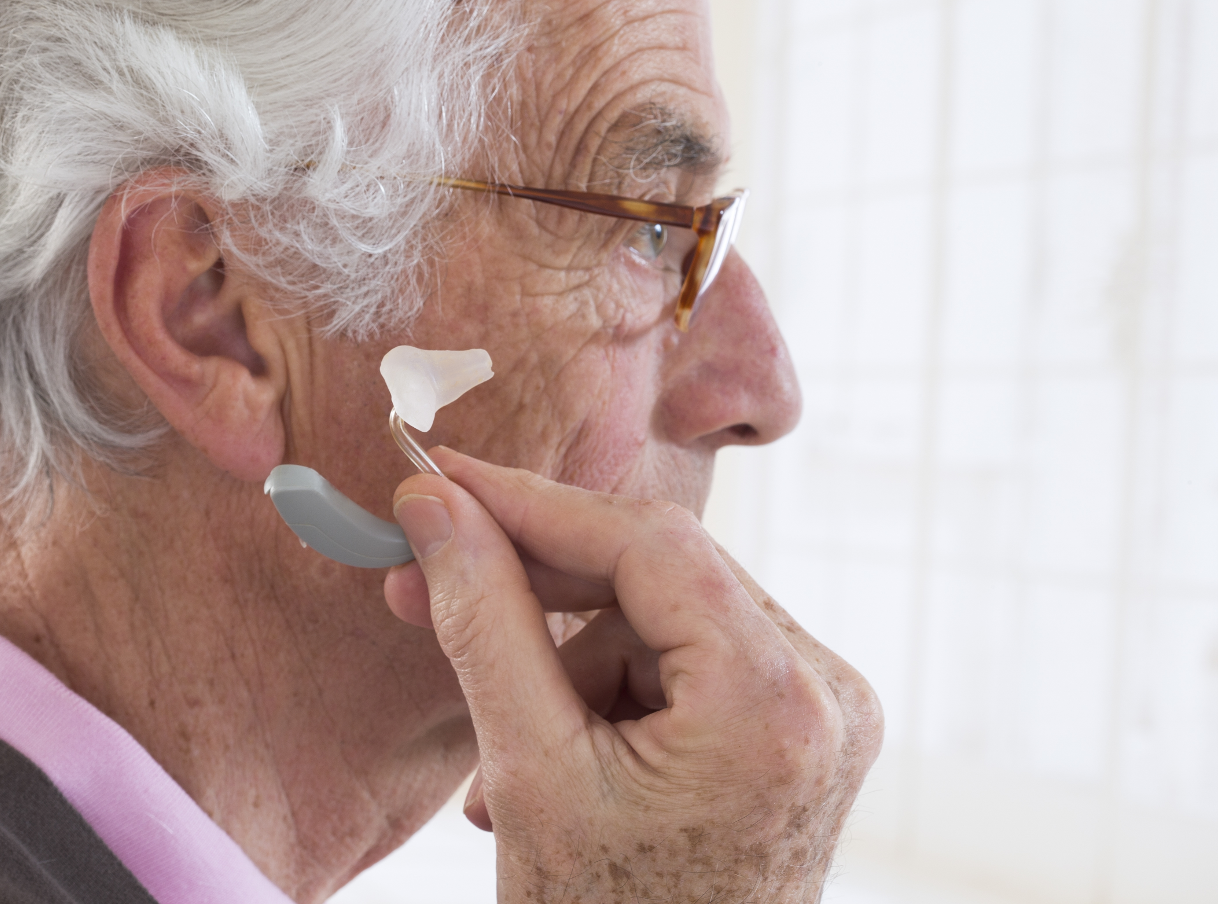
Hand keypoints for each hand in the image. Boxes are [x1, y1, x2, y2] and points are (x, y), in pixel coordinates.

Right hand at [387, 449, 881, 902]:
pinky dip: (609, 695)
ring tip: (505, 767)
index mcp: (775, 704)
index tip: (442, 480)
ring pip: (662, 619)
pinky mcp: (800, 730)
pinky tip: (554, 761)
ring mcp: (823, 713)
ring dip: (565, 664)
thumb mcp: (528, 770)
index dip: (533, 503)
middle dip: (536, 586)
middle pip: (659, 574)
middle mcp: (826, 693)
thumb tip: (435, 508)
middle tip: (425, 576)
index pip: (648, 545)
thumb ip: (484, 621)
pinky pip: (687, 663)